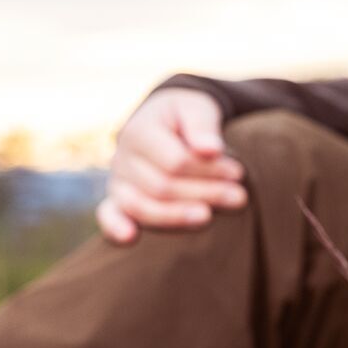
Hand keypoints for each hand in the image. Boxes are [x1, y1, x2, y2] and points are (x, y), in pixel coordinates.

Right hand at [97, 87, 246, 244]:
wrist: (163, 124)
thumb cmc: (185, 118)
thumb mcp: (197, 108)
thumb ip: (202, 125)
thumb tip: (211, 150)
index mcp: (139, 130)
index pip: (175, 161)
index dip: (208, 171)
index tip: (239, 174)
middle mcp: (122, 158)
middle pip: (162, 187)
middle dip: (203, 194)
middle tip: (239, 198)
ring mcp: (117, 182)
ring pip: (143, 207)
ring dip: (177, 217)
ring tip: (208, 218)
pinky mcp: (116, 202)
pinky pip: (108, 216)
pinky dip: (115, 228)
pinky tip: (130, 238)